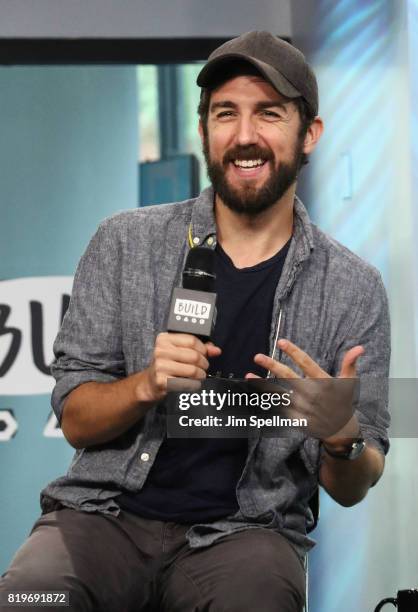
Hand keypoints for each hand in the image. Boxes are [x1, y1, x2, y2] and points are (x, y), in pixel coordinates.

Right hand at [136, 332, 220, 403]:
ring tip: (199, 376)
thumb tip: (216, 350)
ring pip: (192, 370)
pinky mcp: (162, 381)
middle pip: (194, 356)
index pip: (192, 340)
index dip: (203, 349)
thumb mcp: (179, 352)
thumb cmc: (167, 365)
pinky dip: (194, 384)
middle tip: (203, 367)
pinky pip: (187, 383)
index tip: (205, 354)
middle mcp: (160, 351)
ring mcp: (160, 366)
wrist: (150, 383)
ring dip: (200, 375)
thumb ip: (198, 348)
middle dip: (204, 363)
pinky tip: (192, 383)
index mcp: (164, 339)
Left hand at [246, 340, 363, 440]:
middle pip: (288, 377)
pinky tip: (255, 394)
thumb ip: (349, 364)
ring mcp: (303, 407)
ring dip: (263, 385)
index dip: (294, 352)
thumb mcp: (348, 384)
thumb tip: (359, 348)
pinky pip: (279, 408)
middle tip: (257, 356)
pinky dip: (267, 402)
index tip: (281, 342)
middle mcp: (312, 394)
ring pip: (279, 393)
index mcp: (324, 382)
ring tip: (248, 376)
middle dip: (272, 366)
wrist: (341, 433)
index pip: (306, 363)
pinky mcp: (297, 418)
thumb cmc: (343, 404)